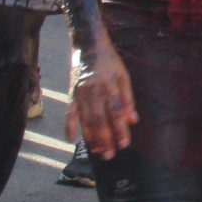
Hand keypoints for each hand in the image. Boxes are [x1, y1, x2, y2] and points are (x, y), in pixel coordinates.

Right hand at [67, 39, 138, 158]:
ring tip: (97, 152)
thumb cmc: (110, 63)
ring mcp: (81, 95)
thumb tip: (133, 120)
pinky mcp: (71, 94)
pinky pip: (69, 113)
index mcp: (110, 88)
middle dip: (105, 139)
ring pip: (86, 120)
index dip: (120, 130)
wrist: (89, 46)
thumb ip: (128, 99)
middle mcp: (94, 93)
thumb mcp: (124, 76)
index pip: (116, 113)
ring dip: (91, 137)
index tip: (124, 145)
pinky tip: (70, 139)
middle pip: (100, 120)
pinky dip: (69, 126)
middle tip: (110, 156)